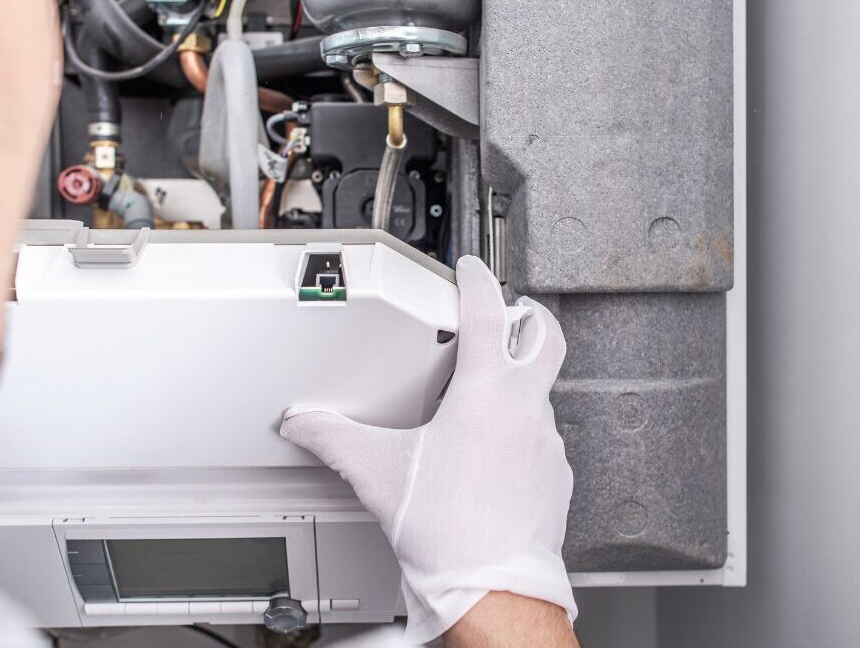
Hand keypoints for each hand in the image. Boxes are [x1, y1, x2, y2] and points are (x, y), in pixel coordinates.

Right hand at [281, 256, 576, 643]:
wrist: (493, 589)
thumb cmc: (448, 534)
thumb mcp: (379, 474)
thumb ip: (334, 439)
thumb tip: (304, 424)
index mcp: (486, 395)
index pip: (490, 313)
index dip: (479, 280)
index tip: (473, 270)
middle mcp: (525, 411)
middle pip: (545, 337)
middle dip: (529, 316)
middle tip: (509, 311)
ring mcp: (547, 443)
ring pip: (541, 391)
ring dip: (518, 381)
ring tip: (481, 396)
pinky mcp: (555, 475)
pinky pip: (542, 436)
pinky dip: (520, 429)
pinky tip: (492, 452)